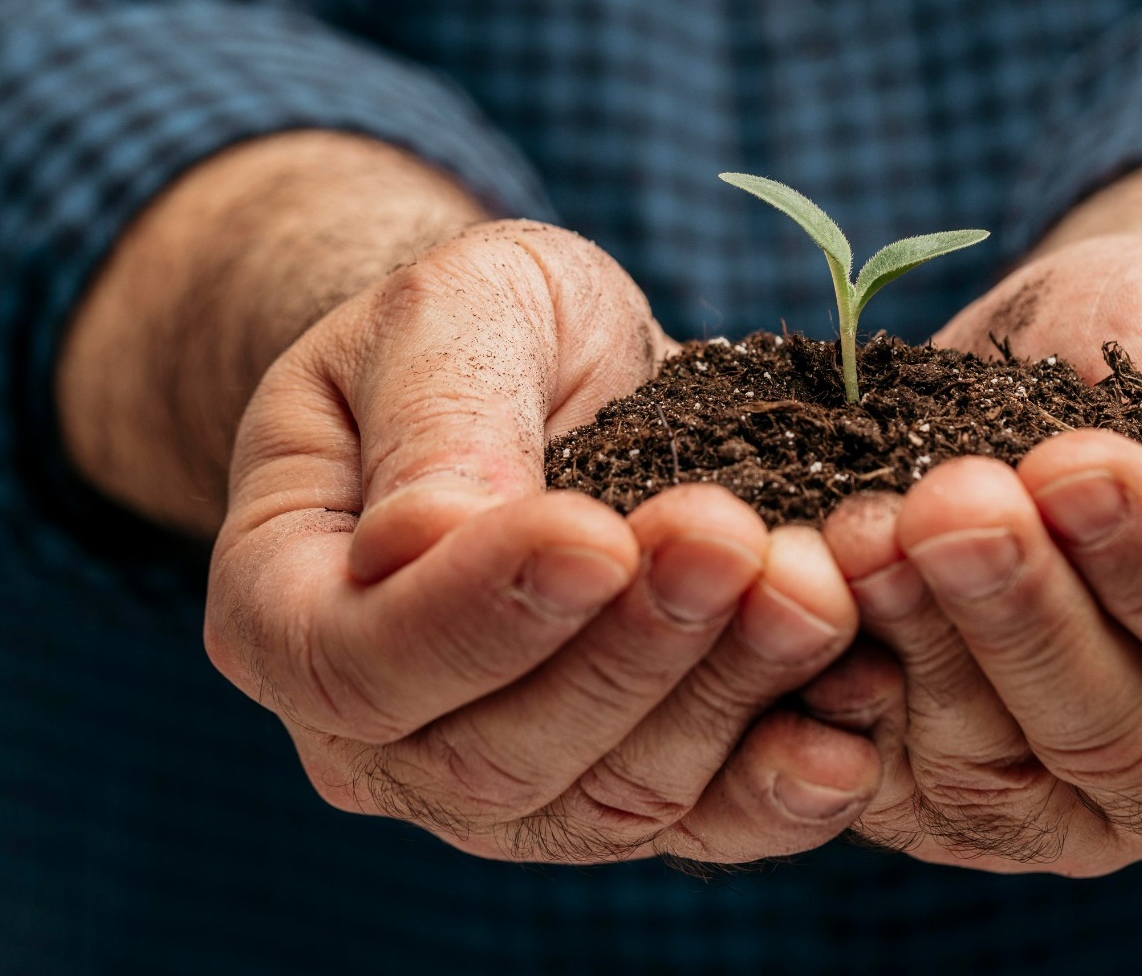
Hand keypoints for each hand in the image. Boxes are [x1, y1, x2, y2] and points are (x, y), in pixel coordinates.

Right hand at [207, 221, 882, 863]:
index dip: (480, 613)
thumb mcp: (450, 313)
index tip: (598, 532)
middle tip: (733, 543)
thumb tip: (425, 541)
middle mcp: (385, 735)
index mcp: (291, 608)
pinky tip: (850, 733)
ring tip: (814, 593)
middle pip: (495, 754)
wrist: (561, 377)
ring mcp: (508, 782)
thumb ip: (437, 419)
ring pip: (610, 800)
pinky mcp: (624, 790)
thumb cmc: (482, 331)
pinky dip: (779, 792)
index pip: (359, 659)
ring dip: (725, 702)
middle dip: (632, 653)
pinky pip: (699, 827)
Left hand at [808, 236, 1141, 873]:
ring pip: (993, 776)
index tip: (1072, 465)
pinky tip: (810, 599)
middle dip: (1021, 614)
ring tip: (865, 528)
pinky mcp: (950, 806)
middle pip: (1114, 735)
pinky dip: (841, 703)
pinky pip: (890, 787)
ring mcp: (1076, 811)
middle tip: (948, 503)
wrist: (1075, 370)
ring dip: (920, 647)